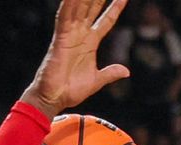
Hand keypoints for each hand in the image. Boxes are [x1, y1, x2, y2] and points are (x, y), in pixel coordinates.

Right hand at [21, 0, 130, 118]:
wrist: (54, 98)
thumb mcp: (96, 81)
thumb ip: (110, 73)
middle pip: (92, 8)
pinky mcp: (60, 39)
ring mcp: (70, 35)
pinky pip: (64, 17)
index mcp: (90, 43)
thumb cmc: (71, 91)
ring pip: (79, 8)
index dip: (115, 8)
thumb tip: (126, 71)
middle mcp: (80, 35)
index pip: (106, 20)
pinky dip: (68, 5)